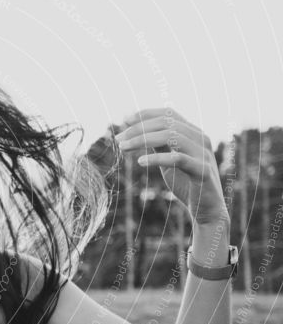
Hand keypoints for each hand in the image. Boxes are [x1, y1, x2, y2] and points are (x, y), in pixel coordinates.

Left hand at [114, 108, 228, 225]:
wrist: (206, 209)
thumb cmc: (186, 183)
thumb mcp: (169, 160)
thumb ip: (160, 145)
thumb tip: (138, 131)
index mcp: (193, 133)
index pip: (169, 114)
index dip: (146, 114)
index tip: (124, 120)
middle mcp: (201, 138)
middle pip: (166, 123)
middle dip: (139, 129)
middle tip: (118, 139)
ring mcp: (203, 153)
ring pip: (171, 136)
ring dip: (143, 139)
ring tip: (123, 148)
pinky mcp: (203, 170)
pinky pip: (178, 159)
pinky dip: (157, 158)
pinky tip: (140, 161)